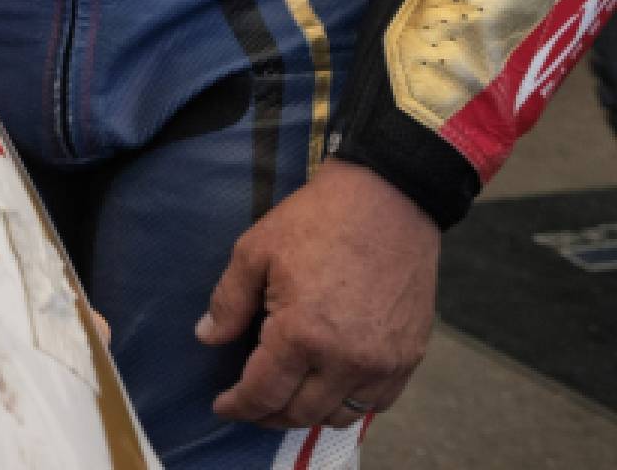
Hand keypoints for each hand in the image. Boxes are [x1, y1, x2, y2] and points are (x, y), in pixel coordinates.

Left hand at [199, 159, 438, 430]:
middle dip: (268, 415)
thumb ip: (228, 300)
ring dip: (308, 414)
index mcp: (302, 334)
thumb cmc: (316, 220)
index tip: (223, 407)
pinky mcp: (410, 356)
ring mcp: (383, 363)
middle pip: (300, 413)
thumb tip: (207, 338)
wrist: (388, 200)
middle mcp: (346, 360)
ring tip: (287, 400)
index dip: (239, 406)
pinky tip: (330, 389)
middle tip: (251, 406)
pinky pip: (377, 402)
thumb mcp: (255, 250)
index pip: (264, 392)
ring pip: (340, 415)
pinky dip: (349, 404)